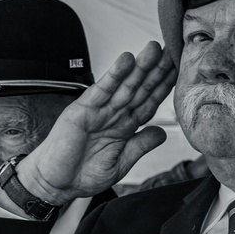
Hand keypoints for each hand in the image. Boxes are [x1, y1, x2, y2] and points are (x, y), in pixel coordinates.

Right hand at [15, 42, 175, 203]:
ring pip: (124, 85)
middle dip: (156, 70)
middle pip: (140, 89)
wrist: (55, 184)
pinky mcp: (81, 110)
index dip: (164, 88)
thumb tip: (163, 133)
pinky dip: (113, 75)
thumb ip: (139, 146)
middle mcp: (114, 115)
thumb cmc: (83, 175)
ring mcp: (98, 111)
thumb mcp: (120, 164)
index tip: (179, 71)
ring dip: (139, 67)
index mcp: (125, 127)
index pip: (149, 103)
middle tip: (172, 49)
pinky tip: (126, 60)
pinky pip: (101, 89)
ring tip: (154, 49)